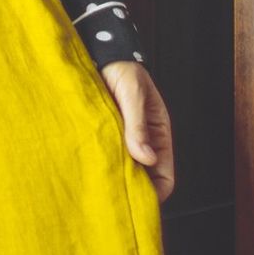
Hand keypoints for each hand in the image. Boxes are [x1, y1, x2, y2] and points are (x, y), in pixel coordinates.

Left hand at [101, 60, 174, 201]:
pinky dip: (100, 164)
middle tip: (114, 200)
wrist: (99, 51)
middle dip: (133, 190)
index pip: (164, 176)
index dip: (155, 193)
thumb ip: (137, 125)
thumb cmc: (122, 69)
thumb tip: (147, 159)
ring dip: (115, 177)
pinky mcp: (103, 135)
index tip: (139, 203)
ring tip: (100, 186)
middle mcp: (142, 141)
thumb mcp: (133, 94)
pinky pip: (105, 156)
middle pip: (143, 179)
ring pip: (123, 170)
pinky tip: (89, 169)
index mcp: (158, 134)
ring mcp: (122, 140)